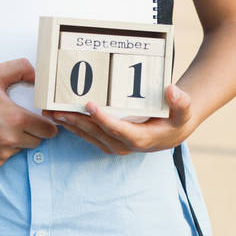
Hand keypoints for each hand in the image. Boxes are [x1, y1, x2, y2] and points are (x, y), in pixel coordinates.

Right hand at [0, 58, 58, 168]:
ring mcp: (0, 154)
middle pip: (37, 141)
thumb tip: (36, 75)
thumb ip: (20, 68)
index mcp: (15, 120)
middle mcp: (9, 141)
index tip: (43, 118)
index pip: (48, 130)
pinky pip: (7, 156)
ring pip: (21, 149)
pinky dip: (3, 148)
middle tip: (22, 118)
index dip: (48, 123)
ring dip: (18, 139)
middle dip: (34, 130)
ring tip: (2, 124)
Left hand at [42, 84, 192, 155]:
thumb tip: (172, 90)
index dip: (104, 119)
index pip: (119, 129)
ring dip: (70, 126)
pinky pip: (89, 135)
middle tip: (58, 110)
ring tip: (52, 113)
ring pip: (90, 136)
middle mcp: (126, 144)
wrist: (173, 130)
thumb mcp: (184, 110)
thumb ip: (181, 102)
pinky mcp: (110, 141)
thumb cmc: (176, 118)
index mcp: (142, 138)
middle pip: (98, 133)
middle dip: (77, 122)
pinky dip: (74, 127)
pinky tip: (61, 117)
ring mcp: (116, 144)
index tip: (90, 105)